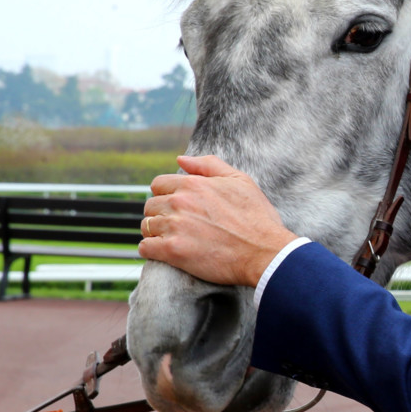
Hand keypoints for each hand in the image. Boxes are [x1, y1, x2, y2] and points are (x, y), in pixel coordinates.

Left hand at [138, 155, 297, 287]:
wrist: (265, 252)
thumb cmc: (257, 218)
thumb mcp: (240, 181)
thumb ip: (209, 165)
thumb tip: (181, 159)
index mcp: (193, 184)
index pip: (158, 184)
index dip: (166, 195)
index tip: (178, 208)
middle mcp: (179, 202)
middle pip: (150, 206)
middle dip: (161, 215)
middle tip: (179, 226)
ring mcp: (175, 226)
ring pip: (147, 226)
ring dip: (157, 233)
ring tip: (176, 240)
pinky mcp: (173, 251)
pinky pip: (145, 248)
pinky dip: (151, 250)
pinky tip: (166, 252)